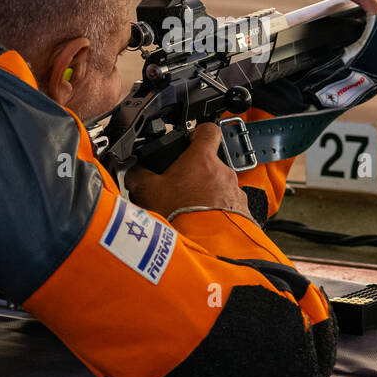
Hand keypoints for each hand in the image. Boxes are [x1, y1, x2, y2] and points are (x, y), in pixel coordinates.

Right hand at [124, 122, 251, 220]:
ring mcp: (235, 192)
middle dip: (197, 175)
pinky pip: (230, 207)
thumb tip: (134, 171)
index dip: (199, 132)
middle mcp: (224, 172)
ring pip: (220, 187)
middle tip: (181, 189)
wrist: (205, 247)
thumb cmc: (179, 216)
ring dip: (208, 195)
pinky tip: (204, 224)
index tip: (192, 138)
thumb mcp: (148, 192)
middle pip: (211, 164)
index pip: (208, 130)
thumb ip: (139, 175)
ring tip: (191, 211)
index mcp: (202, 159)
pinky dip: (219, 213)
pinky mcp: (243, 212)